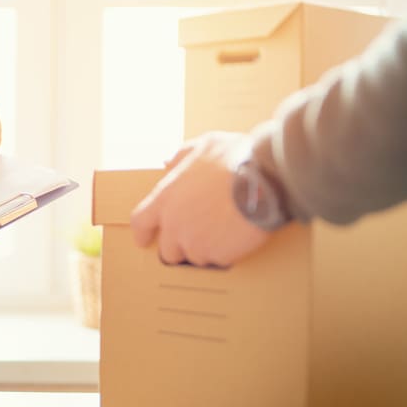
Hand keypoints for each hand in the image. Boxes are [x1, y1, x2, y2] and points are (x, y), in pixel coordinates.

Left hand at [130, 132, 271, 267]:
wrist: (265, 178)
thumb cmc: (236, 158)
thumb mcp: (204, 145)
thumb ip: (181, 156)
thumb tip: (168, 163)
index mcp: (166, 198)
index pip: (140, 222)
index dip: (143, 233)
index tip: (144, 240)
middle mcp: (175, 224)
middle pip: (168, 250)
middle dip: (180, 247)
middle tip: (200, 237)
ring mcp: (195, 242)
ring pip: (194, 257)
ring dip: (206, 250)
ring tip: (224, 232)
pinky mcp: (217, 255)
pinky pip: (217, 261)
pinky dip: (225, 254)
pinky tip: (237, 237)